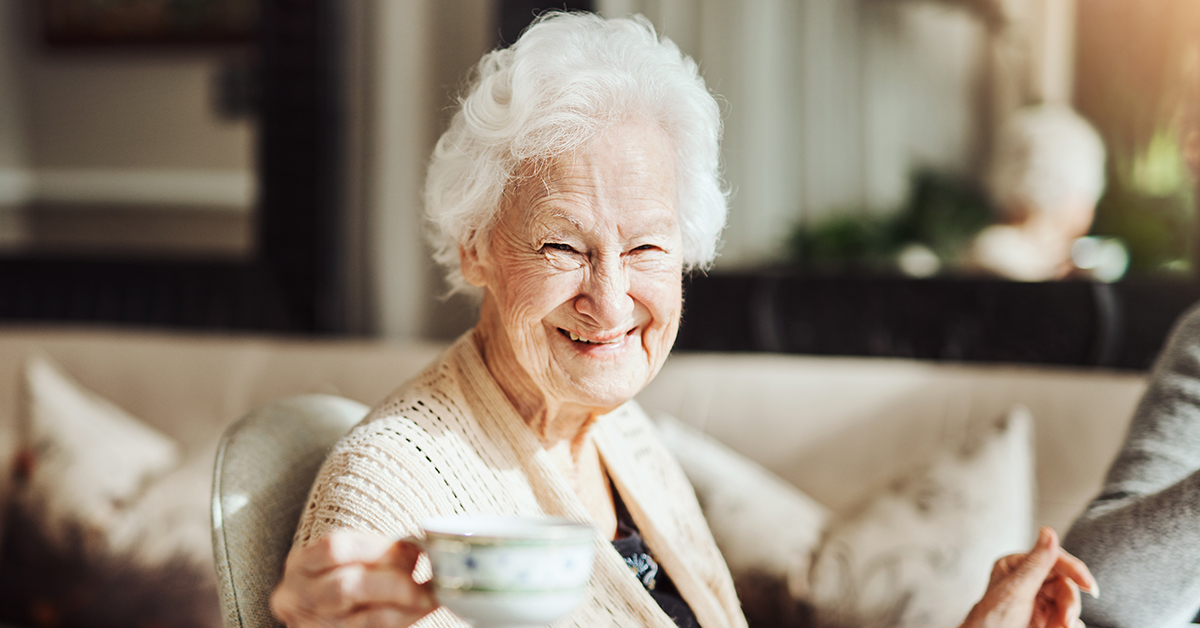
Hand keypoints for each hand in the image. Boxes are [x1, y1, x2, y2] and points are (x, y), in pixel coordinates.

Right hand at [270, 530, 437, 627]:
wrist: (320, 618)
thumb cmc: (340, 582)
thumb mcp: (346, 562)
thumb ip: (377, 555)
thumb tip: (420, 550)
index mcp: (301, 565)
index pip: (336, 548)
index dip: (381, 548)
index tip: (417, 551)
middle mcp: (297, 598)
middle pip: (348, 586)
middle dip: (396, 583)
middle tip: (428, 584)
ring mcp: (312, 627)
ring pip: (364, 620)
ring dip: (405, 609)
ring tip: (430, 601)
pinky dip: (400, 623)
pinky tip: (416, 615)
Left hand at [961, 526, 1098, 627]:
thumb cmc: (993, 621)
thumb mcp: (1016, 590)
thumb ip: (1036, 564)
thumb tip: (1048, 531)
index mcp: (1016, 566)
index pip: (1052, 559)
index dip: (1074, 570)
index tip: (1089, 586)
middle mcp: (1027, 580)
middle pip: (1064, 583)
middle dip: (1069, 602)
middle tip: (1067, 620)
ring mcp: (1037, 600)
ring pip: (1068, 602)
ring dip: (1069, 617)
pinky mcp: (1044, 619)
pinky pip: (1067, 618)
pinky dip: (1069, 625)